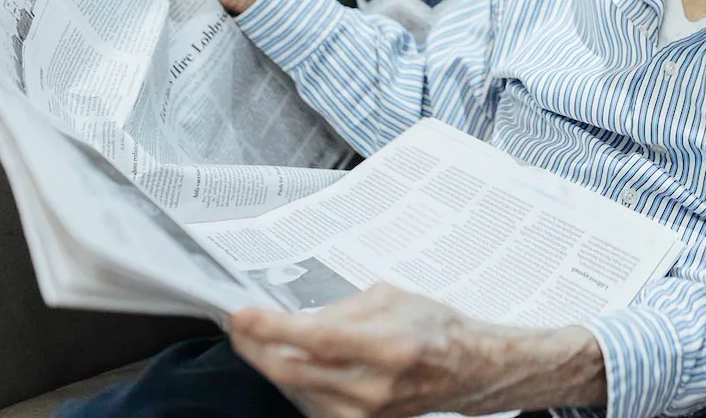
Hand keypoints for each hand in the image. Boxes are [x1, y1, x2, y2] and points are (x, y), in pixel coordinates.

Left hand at [229, 283, 606, 417]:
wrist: (466, 370)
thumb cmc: (433, 328)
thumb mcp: (391, 298)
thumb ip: (341, 309)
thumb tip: (296, 319)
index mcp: (386, 344)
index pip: (313, 337)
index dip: (270, 327)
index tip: (240, 314)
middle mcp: (372, 385)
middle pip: (291, 372)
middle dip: (256, 347)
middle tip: (238, 326)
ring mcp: (364, 411)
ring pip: (296, 390)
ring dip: (275, 363)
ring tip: (267, 339)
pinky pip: (312, 402)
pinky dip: (298, 381)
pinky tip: (298, 362)